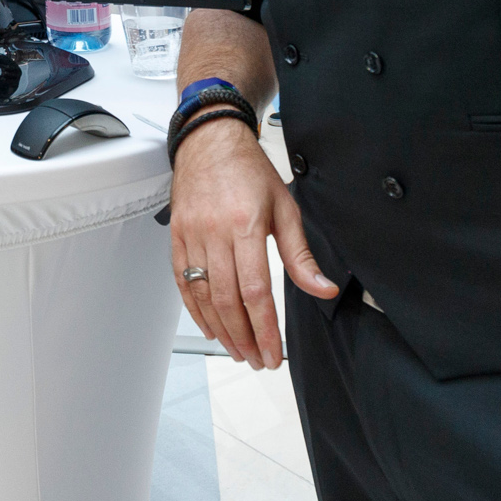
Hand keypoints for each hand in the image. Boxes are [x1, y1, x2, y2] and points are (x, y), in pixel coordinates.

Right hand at [169, 117, 335, 369]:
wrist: (210, 141)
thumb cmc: (250, 171)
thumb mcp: (286, 208)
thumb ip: (301, 255)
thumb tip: (323, 290)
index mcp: (246, 225)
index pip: (256, 291)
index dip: (265, 329)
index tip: (274, 354)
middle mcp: (215, 232)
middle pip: (227, 300)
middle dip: (244, 338)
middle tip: (258, 360)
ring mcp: (192, 234)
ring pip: (203, 295)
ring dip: (221, 330)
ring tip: (238, 350)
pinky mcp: (177, 235)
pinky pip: (183, 281)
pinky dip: (195, 310)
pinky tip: (210, 328)